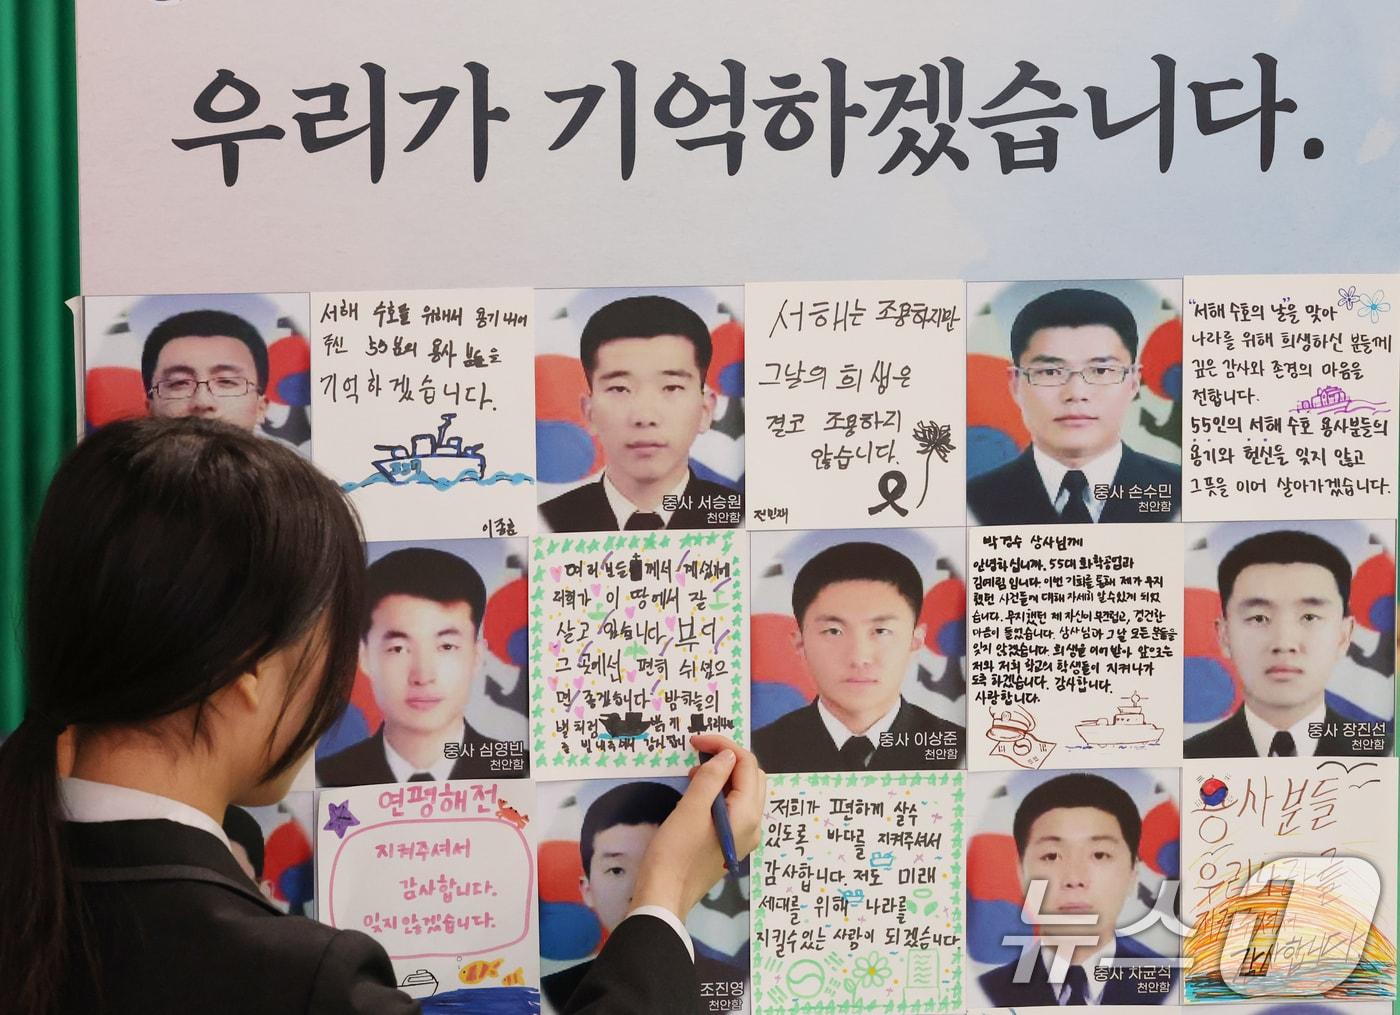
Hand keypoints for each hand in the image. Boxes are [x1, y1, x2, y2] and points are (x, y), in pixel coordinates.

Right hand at [629, 734, 766, 920]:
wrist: (664, 896)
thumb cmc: (676, 852)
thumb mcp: (691, 808)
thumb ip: (712, 777)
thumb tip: (728, 755)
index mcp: (747, 815)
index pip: (746, 765)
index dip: (724, 746)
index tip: (697, 740)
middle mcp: (753, 825)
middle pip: (751, 777)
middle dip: (727, 759)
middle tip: (697, 754)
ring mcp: (743, 836)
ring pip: (743, 792)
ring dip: (723, 775)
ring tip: (693, 774)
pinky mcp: (730, 843)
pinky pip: (734, 808)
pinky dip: (719, 793)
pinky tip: (697, 794)